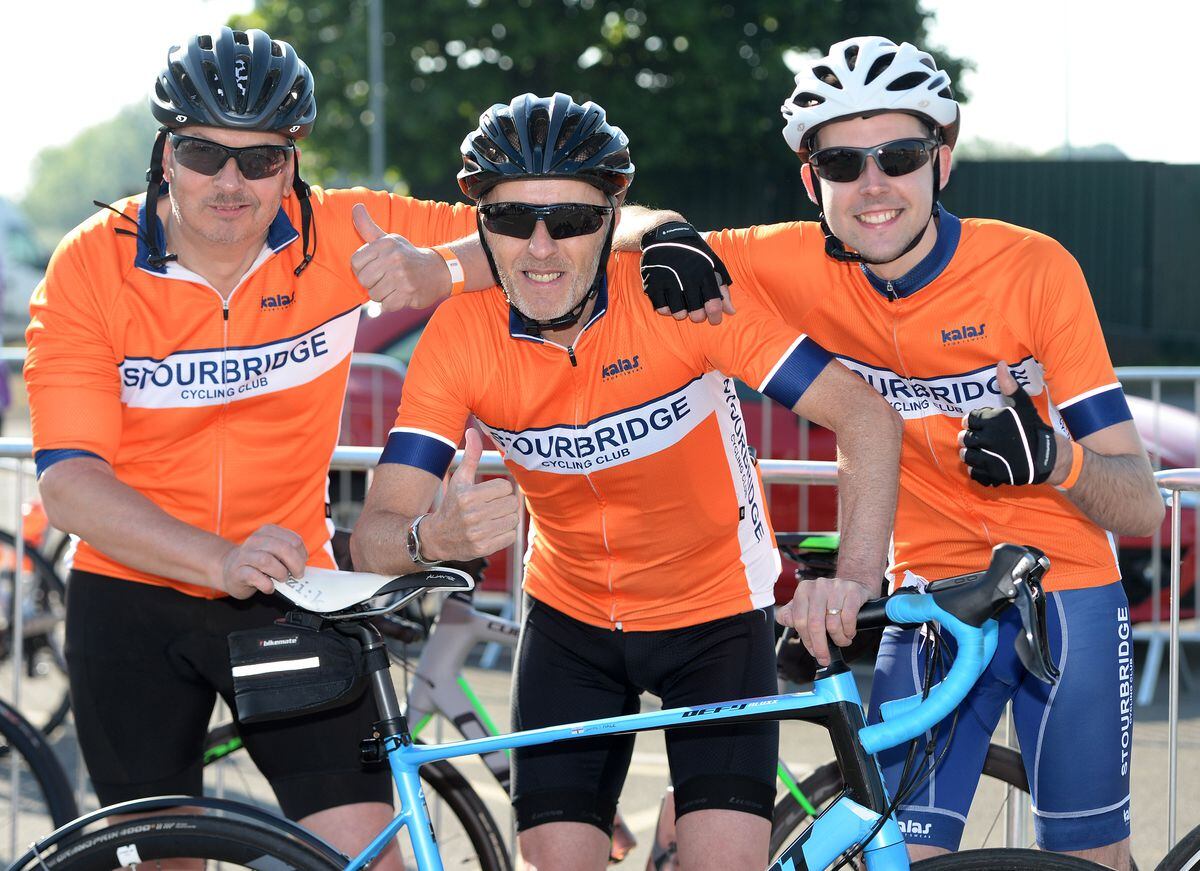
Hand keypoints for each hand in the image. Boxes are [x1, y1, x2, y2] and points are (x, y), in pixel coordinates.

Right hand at [217, 525, 307, 598]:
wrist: (229, 569)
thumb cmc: (256, 561)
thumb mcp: (273, 550)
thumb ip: (288, 552)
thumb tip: (303, 563)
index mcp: (268, 532)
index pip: (294, 540)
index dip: (302, 555)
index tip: (302, 564)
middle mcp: (255, 541)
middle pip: (283, 549)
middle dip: (296, 564)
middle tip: (297, 575)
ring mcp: (245, 556)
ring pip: (268, 561)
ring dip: (281, 573)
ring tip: (282, 579)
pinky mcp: (238, 572)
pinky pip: (255, 577)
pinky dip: (267, 585)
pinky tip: (269, 587)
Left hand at [351, 203, 448, 310]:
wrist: (438, 271)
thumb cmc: (407, 255)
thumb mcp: (388, 239)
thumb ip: (368, 227)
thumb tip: (356, 207)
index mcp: (386, 244)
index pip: (355, 262)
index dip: (361, 269)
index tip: (374, 268)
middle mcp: (394, 258)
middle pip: (363, 280)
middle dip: (372, 283)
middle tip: (385, 279)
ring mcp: (402, 276)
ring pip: (374, 294)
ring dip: (382, 294)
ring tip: (394, 286)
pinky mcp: (408, 293)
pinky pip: (386, 305)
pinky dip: (392, 303)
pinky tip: (402, 294)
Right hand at [422, 429, 519, 560]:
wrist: (437, 538)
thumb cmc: (452, 504)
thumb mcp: (459, 480)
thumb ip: (470, 456)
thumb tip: (473, 431)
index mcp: (467, 496)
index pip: (505, 487)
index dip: (500, 490)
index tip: (489, 494)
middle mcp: (472, 515)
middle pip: (512, 503)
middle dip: (504, 504)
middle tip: (492, 507)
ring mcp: (478, 533)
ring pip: (513, 520)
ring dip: (506, 518)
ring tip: (492, 518)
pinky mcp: (483, 549)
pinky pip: (510, 536)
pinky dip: (505, 533)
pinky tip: (491, 531)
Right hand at [640, 221, 735, 324]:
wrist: (664, 235)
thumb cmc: (694, 251)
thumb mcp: (712, 264)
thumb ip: (723, 288)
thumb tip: (731, 312)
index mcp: (705, 273)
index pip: (714, 305)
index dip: (715, 317)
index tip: (714, 320)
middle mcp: (687, 278)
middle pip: (696, 315)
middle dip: (698, 316)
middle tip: (697, 311)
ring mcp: (668, 281)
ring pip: (678, 314)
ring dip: (682, 313)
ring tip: (683, 304)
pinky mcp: (652, 283)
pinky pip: (662, 309)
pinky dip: (667, 309)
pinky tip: (670, 301)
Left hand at [777, 577, 871, 666]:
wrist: (851, 586)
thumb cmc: (827, 600)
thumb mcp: (807, 605)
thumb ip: (791, 614)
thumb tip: (786, 621)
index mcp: (803, 590)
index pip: (799, 620)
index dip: (806, 640)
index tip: (813, 652)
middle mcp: (818, 586)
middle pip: (815, 624)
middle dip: (820, 646)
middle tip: (825, 658)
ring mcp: (835, 587)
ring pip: (833, 624)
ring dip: (838, 639)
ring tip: (841, 641)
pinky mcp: (852, 590)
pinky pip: (848, 618)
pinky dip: (849, 631)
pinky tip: (848, 632)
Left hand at [958, 362, 1056, 486]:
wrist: (1047, 456)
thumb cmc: (1033, 428)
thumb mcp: (1022, 405)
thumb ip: (1009, 386)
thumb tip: (1000, 364)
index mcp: (991, 421)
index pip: (969, 419)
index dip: (973, 421)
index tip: (980, 424)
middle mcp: (987, 439)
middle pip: (964, 438)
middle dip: (969, 437)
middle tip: (979, 438)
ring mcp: (989, 458)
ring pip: (966, 455)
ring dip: (969, 453)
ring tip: (978, 451)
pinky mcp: (993, 474)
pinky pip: (974, 474)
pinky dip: (976, 471)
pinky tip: (983, 465)